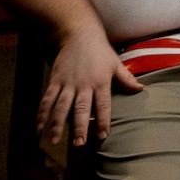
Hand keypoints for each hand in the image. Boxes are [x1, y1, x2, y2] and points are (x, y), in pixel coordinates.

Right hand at [37, 26, 142, 145]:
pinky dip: (42, 114)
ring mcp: (67, 83)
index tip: (103, 136)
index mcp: (101, 82)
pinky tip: (38, 128)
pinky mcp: (55, 81)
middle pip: (81, 109)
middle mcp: (84, 85)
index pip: (104, 105)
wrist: (78, 35)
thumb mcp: (115, 64)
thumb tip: (141, 90)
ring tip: (55, 142)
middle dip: (80, 127)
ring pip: (62, 107)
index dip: (103, 120)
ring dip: (57, 125)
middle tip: (78, 144)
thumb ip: (126, 79)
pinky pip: (47, 100)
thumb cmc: (100, 51)